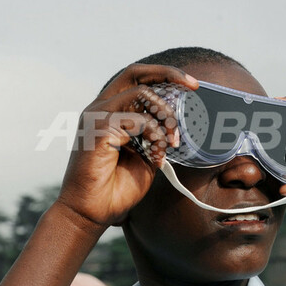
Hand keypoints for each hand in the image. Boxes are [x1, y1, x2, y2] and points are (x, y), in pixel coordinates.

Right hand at [56, 64, 198, 227]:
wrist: (91, 213)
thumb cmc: (115, 188)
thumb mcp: (145, 155)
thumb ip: (156, 135)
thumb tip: (179, 124)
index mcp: (109, 111)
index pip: (136, 79)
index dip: (164, 75)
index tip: (191, 84)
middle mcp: (100, 107)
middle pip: (135, 73)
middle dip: (168, 74)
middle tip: (194, 86)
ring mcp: (97, 116)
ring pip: (142, 94)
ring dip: (166, 114)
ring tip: (174, 140)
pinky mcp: (99, 129)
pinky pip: (139, 121)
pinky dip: (155, 136)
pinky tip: (156, 157)